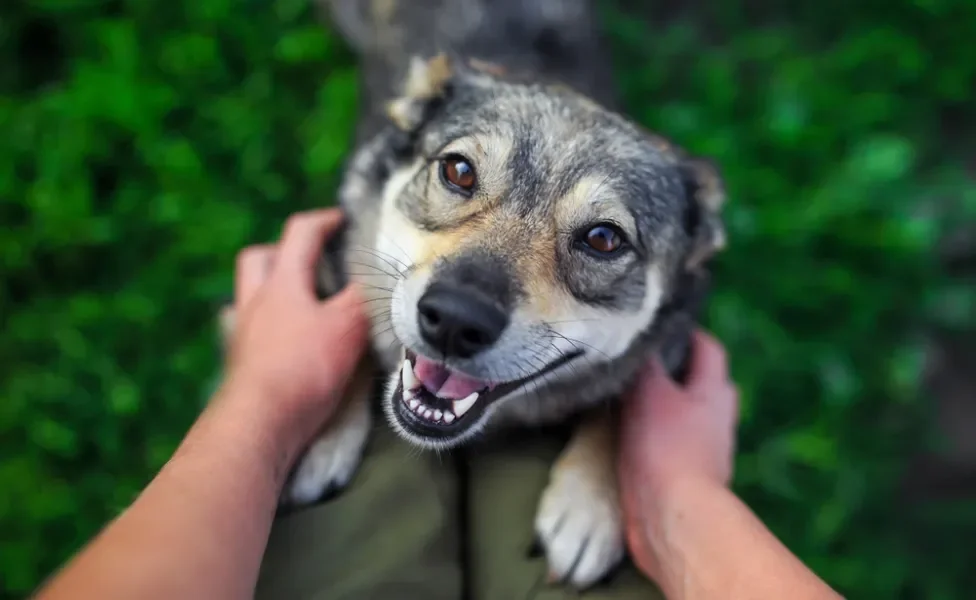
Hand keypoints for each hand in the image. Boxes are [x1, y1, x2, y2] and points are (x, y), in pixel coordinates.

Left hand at [220, 208, 369, 453]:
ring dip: (272, 291)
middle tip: (312, 261)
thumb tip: (381, 273)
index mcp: (281, 283)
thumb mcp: (347, 327)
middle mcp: (255, 302)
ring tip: (303, 303)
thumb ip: (364, 297)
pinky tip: (288, 343)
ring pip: (250, 297)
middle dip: (282, 251)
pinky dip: (270, 329)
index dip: (324, 220)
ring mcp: (243, 334)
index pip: (299, 234)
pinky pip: (252, 333)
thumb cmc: (304, 367)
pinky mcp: (241, 365)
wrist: (259, 423)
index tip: (344, 219)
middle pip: (258, 259)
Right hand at [617, 329, 738, 580]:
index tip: (656, 324)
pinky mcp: (681, 477)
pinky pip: (665, 444)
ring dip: (656, 406)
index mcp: (715, 391)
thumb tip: (635, 336)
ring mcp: (701, 450)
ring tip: (620, 394)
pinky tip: (622, 432)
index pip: (708, 348)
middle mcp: (715, 418)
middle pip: (698, 382)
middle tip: (636, 360)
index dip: (686, 333)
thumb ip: (643, 364)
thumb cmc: (666, 447)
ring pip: (680, 415)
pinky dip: (648, 435)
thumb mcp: (649, 392)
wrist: (672, 517)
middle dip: (672, 370)